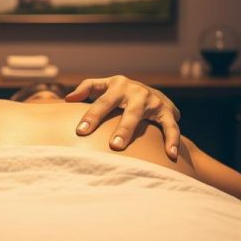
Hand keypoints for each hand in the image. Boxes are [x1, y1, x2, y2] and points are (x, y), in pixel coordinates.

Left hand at [66, 75, 180, 159]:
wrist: (153, 93)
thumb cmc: (120, 92)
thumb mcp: (104, 85)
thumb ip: (86, 88)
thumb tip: (67, 99)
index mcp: (117, 85)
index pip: (102, 102)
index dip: (92, 116)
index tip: (81, 132)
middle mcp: (136, 92)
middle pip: (128, 112)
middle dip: (121, 129)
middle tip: (112, 146)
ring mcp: (152, 101)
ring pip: (146, 119)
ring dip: (142, 135)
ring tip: (136, 152)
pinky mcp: (168, 111)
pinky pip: (171, 127)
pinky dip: (172, 140)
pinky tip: (171, 155)